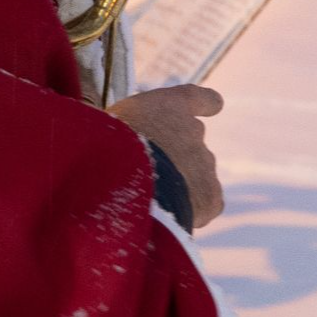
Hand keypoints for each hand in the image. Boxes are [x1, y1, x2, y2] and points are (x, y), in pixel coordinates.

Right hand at [107, 84, 224, 225]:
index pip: (195, 98)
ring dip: (177, 187)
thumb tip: (127, 146)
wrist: (119, 183)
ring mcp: (205, 163)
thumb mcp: (108, 127)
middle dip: (174, 159)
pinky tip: (164, 218)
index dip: (205, 103)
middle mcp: (194, 130)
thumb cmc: (102, 150)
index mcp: (169, 105)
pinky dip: (189, 212)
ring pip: (194, 177)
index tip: (215, 106)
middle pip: (189, 144)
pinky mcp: (210, 197)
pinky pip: (203, 205)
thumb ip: (128, 130)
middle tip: (145, 178)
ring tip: (148, 201)